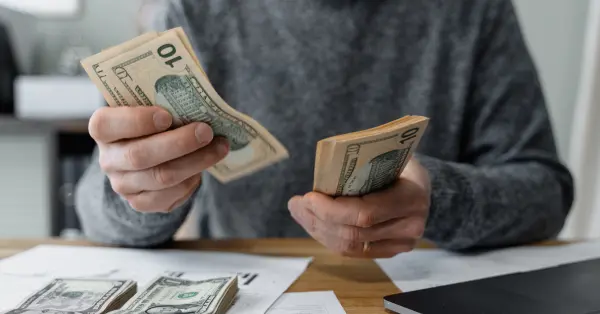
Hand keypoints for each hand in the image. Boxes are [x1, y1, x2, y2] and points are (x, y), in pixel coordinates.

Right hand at [88, 106, 228, 212]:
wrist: (150, 153)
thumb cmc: (154, 121)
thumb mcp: (153, 105)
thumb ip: (166, 100)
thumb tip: (199, 98)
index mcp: (103, 128)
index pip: (107, 124)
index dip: (136, 121)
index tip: (167, 116)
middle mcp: (108, 159)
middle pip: (140, 156)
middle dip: (178, 143)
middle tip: (206, 131)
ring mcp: (123, 184)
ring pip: (161, 177)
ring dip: (196, 162)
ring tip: (219, 147)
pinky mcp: (141, 202)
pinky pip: (169, 197)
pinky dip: (191, 182)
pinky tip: (203, 168)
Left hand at [288, 157, 430, 257]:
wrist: (423, 187)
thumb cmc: (400, 165)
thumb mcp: (388, 155)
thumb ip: (362, 162)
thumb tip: (323, 165)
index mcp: (411, 198)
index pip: (365, 213)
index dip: (331, 209)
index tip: (308, 196)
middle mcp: (409, 226)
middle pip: (353, 233)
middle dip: (317, 219)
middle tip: (295, 203)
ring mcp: (400, 244)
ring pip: (349, 246)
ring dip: (317, 229)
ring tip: (299, 212)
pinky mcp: (389, 252)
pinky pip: (352, 251)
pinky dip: (327, 237)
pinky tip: (313, 223)